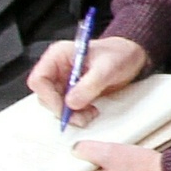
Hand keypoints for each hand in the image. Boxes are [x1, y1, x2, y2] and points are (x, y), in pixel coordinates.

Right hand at [31, 33, 150, 123]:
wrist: (131, 56)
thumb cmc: (119, 54)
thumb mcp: (107, 68)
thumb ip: (89, 85)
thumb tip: (72, 102)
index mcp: (58, 55)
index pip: (39, 79)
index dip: (48, 97)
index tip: (65, 108)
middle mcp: (57, 68)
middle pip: (45, 95)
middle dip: (62, 109)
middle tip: (80, 116)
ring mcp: (64, 81)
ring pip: (56, 104)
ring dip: (71, 114)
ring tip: (89, 112)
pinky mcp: (72, 92)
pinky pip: (67, 108)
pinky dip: (77, 114)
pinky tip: (91, 110)